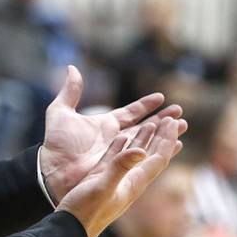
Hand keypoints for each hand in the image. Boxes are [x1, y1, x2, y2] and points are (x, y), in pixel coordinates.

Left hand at [40, 65, 186, 202]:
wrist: (53, 169)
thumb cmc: (56, 143)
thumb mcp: (60, 112)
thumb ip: (70, 91)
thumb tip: (72, 68)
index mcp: (105, 123)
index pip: (130, 112)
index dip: (145, 105)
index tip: (161, 97)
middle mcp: (116, 138)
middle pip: (145, 126)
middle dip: (163, 119)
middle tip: (181, 111)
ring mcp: (121, 152)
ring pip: (149, 140)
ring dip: (166, 133)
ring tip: (184, 126)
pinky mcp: (123, 166)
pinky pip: (146, 157)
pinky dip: (160, 152)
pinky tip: (175, 147)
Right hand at [57, 117, 182, 236]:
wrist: (69, 228)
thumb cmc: (86, 212)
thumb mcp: (103, 188)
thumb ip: (120, 168)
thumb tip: (141, 151)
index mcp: (134, 183)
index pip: (157, 158)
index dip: (166, 139)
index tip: (172, 122)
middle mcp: (128, 181)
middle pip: (151, 155)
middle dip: (162, 137)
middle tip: (171, 118)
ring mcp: (115, 180)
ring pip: (135, 155)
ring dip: (145, 139)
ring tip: (154, 123)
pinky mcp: (101, 179)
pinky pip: (116, 158)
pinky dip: (122, 146)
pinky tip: (123, 136)